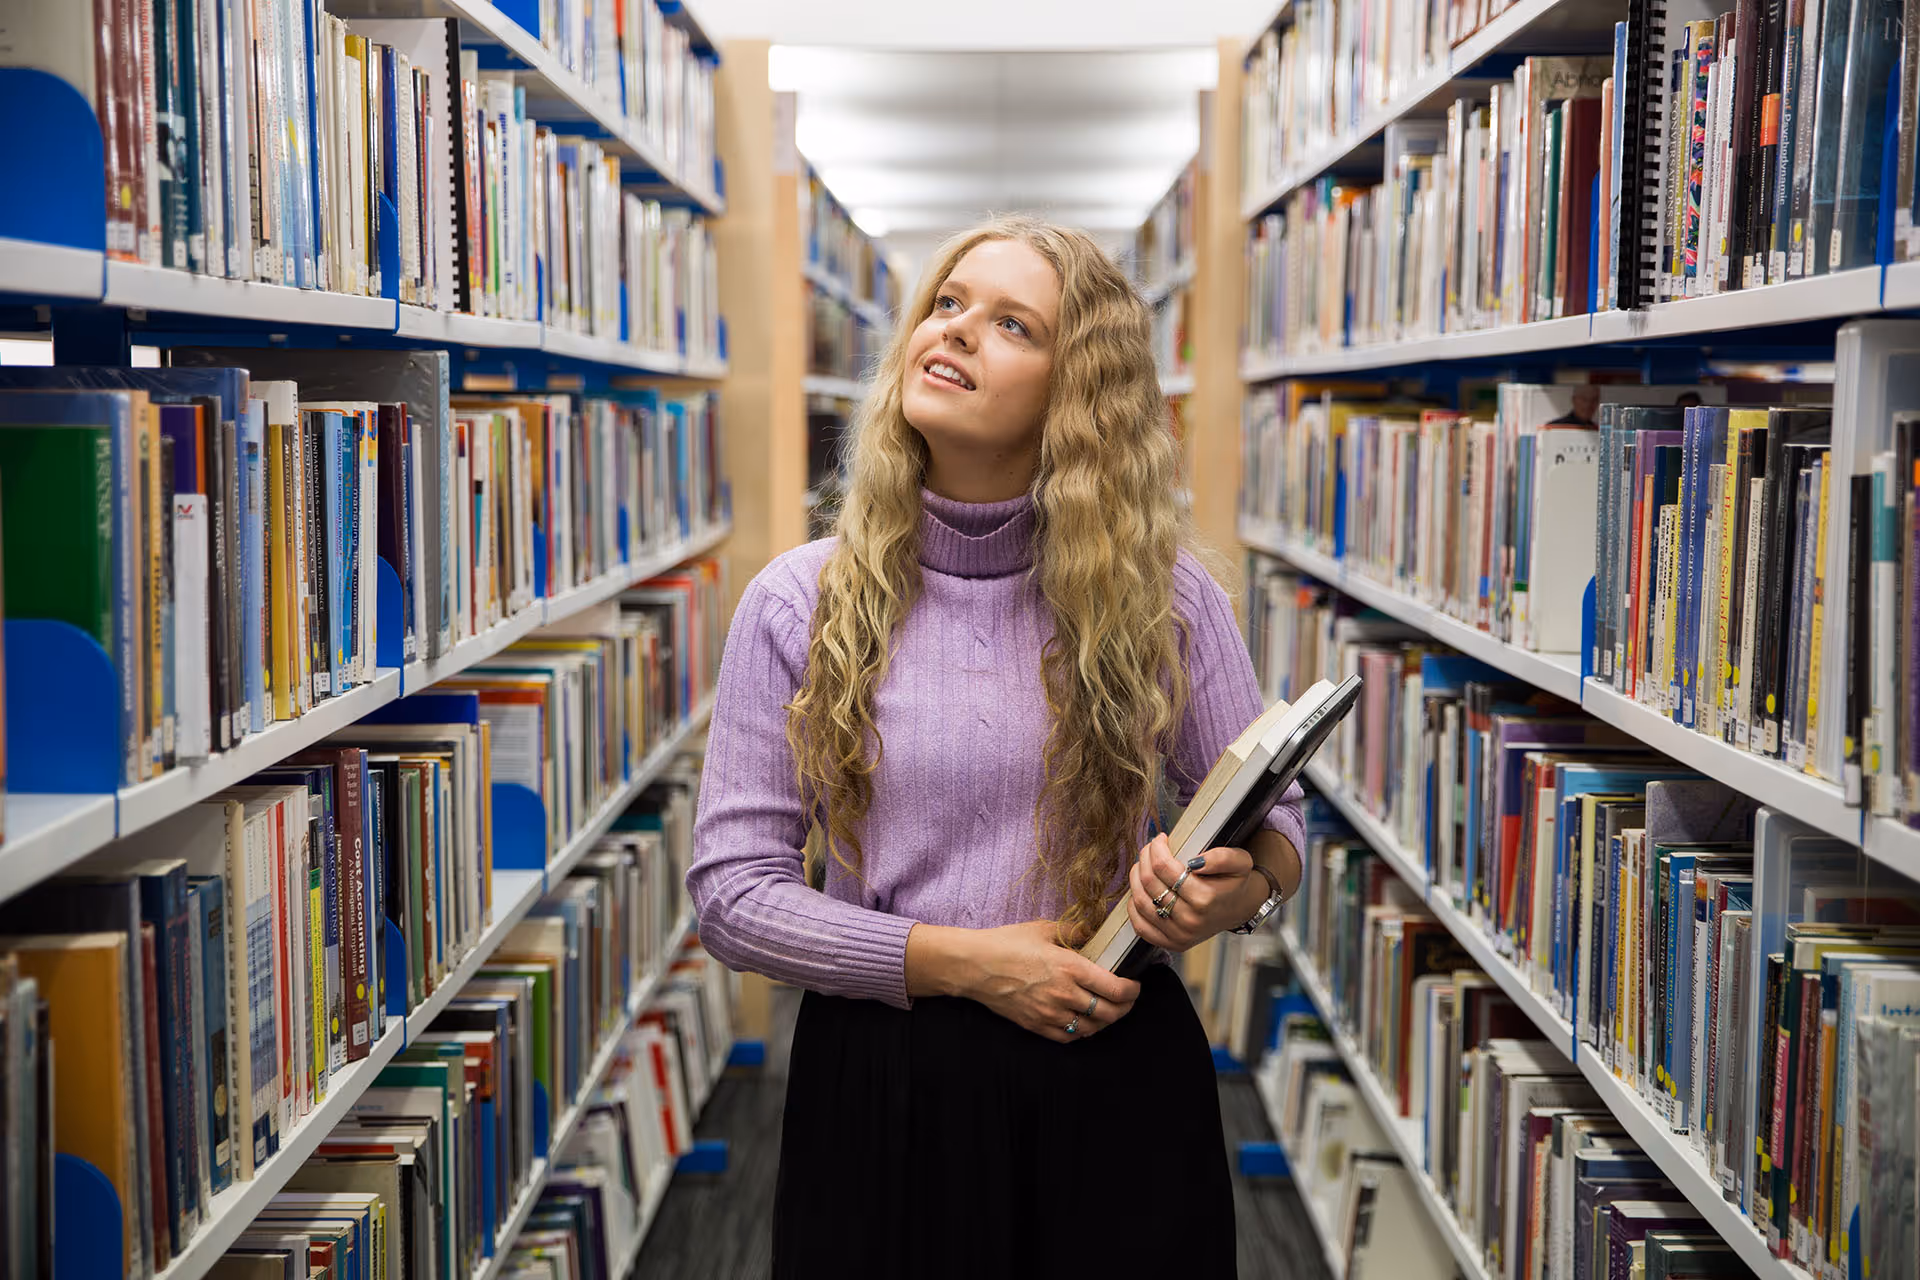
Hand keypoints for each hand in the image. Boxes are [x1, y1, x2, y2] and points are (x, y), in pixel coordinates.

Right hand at [921, 920, 1141, 1043]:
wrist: (975, 965)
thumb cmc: (1007, 943)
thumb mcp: (1044, 929)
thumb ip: (1075, 932)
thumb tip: (1094, 932)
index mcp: (1071, 968)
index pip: (1116, 988)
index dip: (1132, 990)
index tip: (1134, 985)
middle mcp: (1065, 994)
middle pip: (1109, 1012)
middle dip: (1125, 1008)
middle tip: (1127, 1000)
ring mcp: (1050, 1013)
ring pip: (1091, 1028)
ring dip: (1105, 1021)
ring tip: (1107, 1011)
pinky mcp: (1036, 1025)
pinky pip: (1069, 1037)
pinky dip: (1082, 1032)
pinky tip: (1083, 1022)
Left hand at [1126, 833, 1259, 953]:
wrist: (1239, 909)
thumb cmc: (1235, 883)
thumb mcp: (1240, 862)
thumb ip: (1221, 857)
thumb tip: (1195, 861)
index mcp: (1205, 898)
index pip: (1164, 867)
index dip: (1156, 848)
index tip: (1160, 839)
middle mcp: (1190, 920)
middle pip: (1149, 883)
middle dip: (1144, 859)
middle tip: (1149, 849)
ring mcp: (1179, 935)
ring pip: (1141, 902)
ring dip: (1135, 879)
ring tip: (1142, 866)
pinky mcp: (1171, 943)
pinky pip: (1141, 926)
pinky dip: (1134, 907)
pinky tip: (1140, 890)